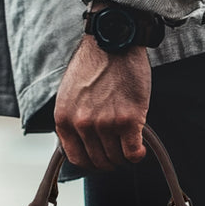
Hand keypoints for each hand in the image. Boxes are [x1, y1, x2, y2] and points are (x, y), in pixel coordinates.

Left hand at [54, 35, 150, 171]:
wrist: (113, 43)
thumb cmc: (94, 65)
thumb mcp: (69, 94)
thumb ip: (72, 119)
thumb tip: (80, 144)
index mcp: (64, 119)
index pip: (77, 158)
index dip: (92, 163)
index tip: (101, 158)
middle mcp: (82, 124)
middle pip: (99, 161)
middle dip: (111, 160)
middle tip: (119, 151)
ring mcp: (106, 123)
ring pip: (117, 158)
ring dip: (125, 156)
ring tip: (130, 144)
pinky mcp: (129, 120)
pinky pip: (134, 153)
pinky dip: (138, 154)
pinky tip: (140, 148)